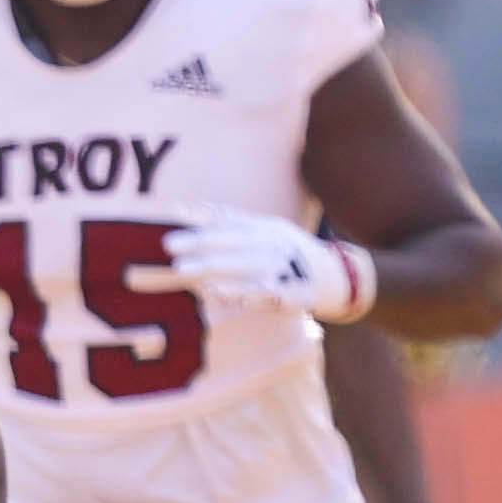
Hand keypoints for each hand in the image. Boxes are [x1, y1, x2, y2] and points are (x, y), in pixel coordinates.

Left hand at [158, 208, 375, 324]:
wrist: (332, 276)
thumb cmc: (287, 252)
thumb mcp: (263, 229)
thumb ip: (229, 221)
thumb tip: (190, 209)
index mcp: (261, 229)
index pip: (227, 221)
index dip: (200, 218)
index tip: (172, 214)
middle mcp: (269, 245)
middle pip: (231, 242)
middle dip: (200, 244)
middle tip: (168, 247)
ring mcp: (279, 268)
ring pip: (243, 266)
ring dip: (214, 269)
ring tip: (185, 271)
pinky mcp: (288, 292)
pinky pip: (263, 292)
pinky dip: (241, 292)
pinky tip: (218, 294)